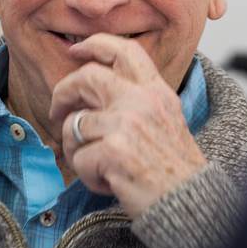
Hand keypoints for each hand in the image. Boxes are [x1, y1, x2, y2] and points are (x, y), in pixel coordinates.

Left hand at [49, 33, 207, 217]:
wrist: (190, 203)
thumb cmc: (173, 169)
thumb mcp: (164, 120)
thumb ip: (135, 100)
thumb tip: (90, 90)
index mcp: (156, 91)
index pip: (124, 51)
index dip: (94, 44)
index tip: (76, 51)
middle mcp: (142, 100)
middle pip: (85, 77)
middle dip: (62, 94)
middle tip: (56, 113)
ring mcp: (127, 124)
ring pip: (75, 126)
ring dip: (78, 151)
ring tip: (100, 167)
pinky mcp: (114, 151)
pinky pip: (79, 159)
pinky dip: (88, 176)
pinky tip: (110, 183)